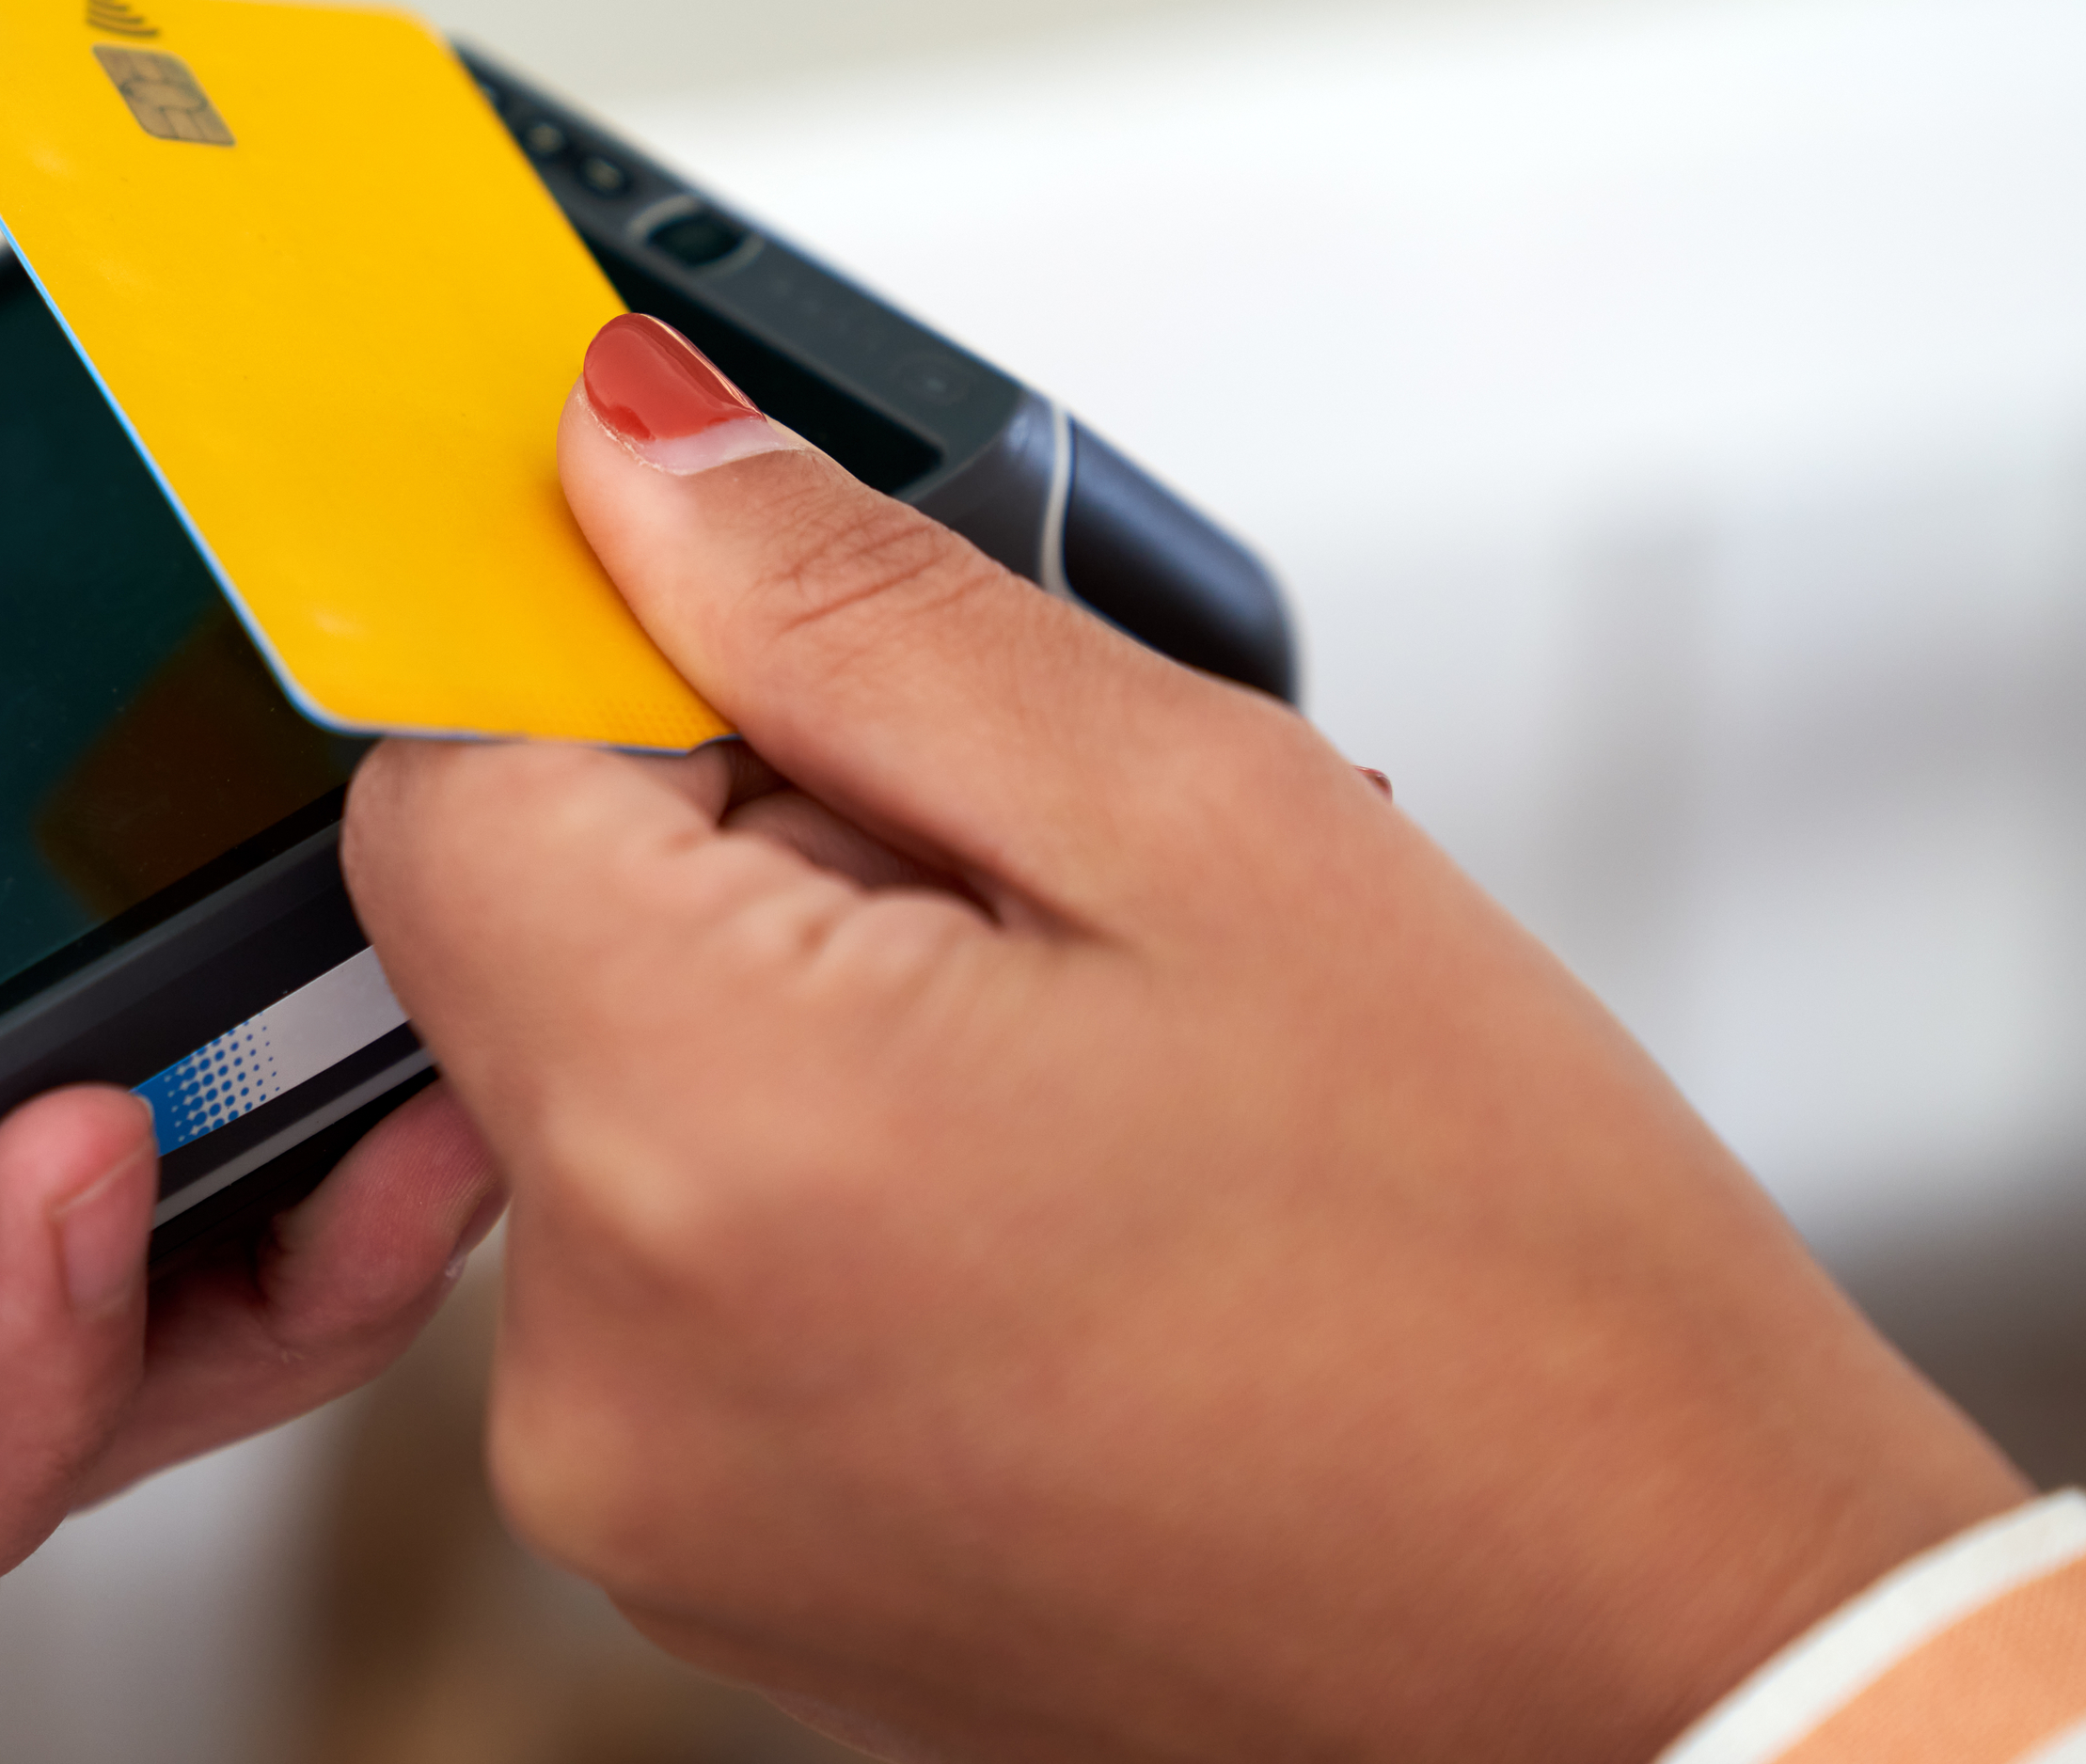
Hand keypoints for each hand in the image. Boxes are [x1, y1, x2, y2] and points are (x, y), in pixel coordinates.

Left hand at [342, 317, 2021, 1763]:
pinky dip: (804, 1180)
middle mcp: (602, 1363)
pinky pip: (668, 1268)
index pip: (436, 773)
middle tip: (1030, 896)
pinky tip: (1037, 1202)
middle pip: (517, 938)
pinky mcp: (700, 1563)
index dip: (613, 670)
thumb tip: (623, 445)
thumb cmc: (1499, 1284)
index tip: (785, 652)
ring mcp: (638, 1497)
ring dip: (785, 1015)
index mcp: (698, 1137)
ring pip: (600, 1095)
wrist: (1649, 1640)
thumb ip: (843, 605)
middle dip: (739, 850)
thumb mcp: (1196, 819)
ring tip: (1074, 1074)